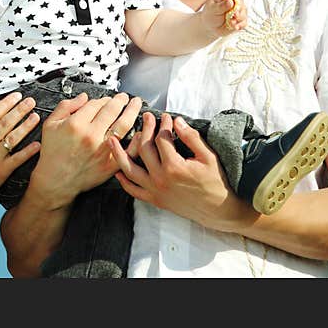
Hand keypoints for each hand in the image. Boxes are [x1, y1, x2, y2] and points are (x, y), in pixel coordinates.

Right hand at [0, 92, 41, 201]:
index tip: (17, 96)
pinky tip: (37, 144)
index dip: (6, 103)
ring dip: (25, 126)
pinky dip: (27, 152)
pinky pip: (16, 159)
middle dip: (20, 110)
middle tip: (31, 101)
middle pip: (5, 123)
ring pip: (12, 138)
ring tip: (36, 117)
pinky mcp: (2, 170)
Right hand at [28, 92, 142, 208]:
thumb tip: (84, 96)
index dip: (103, 98)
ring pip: (123, 125)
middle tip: (125, 97)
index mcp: (76, 124)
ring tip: (136, 104)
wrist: (56, 180)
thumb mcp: (50, 124)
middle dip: (121, 100)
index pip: (96, 103)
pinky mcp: (110, 164)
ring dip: (132, 111)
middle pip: (112, 110)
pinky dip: (137, 139)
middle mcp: (91, 135)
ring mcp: (102, 150)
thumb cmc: (52, 152)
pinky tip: (141, 130)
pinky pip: (128, 150)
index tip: (106, 99)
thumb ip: (66, 106)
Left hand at [108, 114, 247, 230]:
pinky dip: (124, 181)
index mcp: (174, 166)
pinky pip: (133, 190)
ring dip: (119, 154)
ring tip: (110, 140)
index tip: (165, 116)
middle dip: (145, 130)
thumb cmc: (215, 182)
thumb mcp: (208, 156)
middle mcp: (160, 178)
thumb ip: (191, 138)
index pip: (162, 139)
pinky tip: (118, 171)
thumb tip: (177, 121)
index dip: (163, 125)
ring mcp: (155, 190)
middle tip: (147, 118)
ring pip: (130, 169)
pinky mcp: (154, 200)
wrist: (217, 210)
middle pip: (145, 148)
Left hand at [200, 0, 246, 36]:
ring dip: (239, 18)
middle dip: (239, 8)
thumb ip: (221, 6)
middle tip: (234, 14)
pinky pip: (244, 21)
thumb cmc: (210, 15)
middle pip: (241, 1)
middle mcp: (233, 2)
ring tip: (231, 22)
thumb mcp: (212, 9)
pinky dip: (240, 25)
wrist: (210, 27)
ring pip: (244, 12)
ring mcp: (238, 10)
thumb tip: (230, 1)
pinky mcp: (240, 20)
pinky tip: (235, 26)